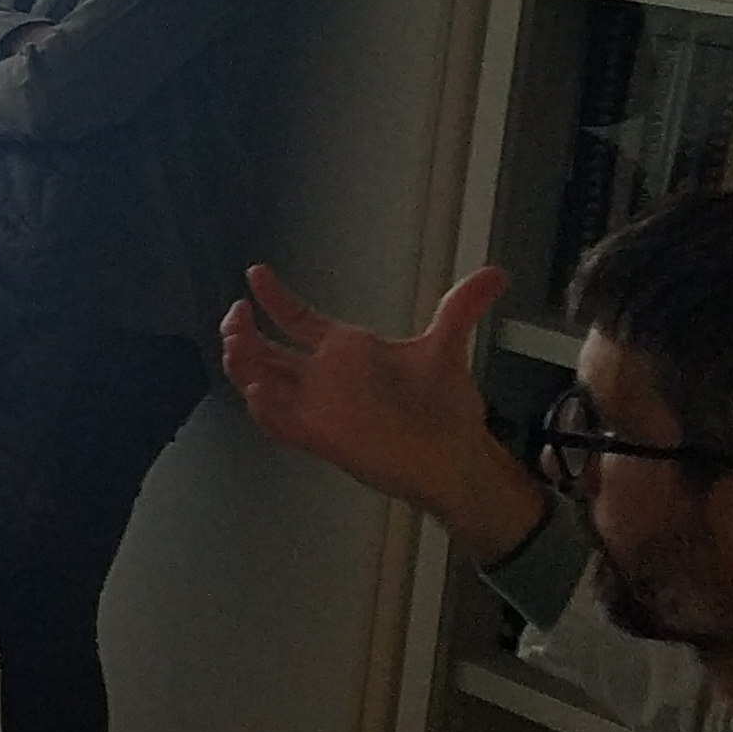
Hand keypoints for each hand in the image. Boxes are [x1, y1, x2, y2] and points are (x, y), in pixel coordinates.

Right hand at [219, 264, 548, 559]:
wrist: (454, 459)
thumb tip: (496, 273)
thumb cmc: (445, 409)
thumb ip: (461, 308)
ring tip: (236, 343)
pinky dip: (264, 408)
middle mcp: (325, 378)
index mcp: (346, 351)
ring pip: (263, 383)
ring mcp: (319, 408)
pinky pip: (280, 423)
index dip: (274, 298)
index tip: (255, 273)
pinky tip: (256, 390)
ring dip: (244, 364)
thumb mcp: (446, 349)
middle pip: (267, 351)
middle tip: (236, 314)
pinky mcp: (320, 438)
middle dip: (243, 330)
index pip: (298, 320)